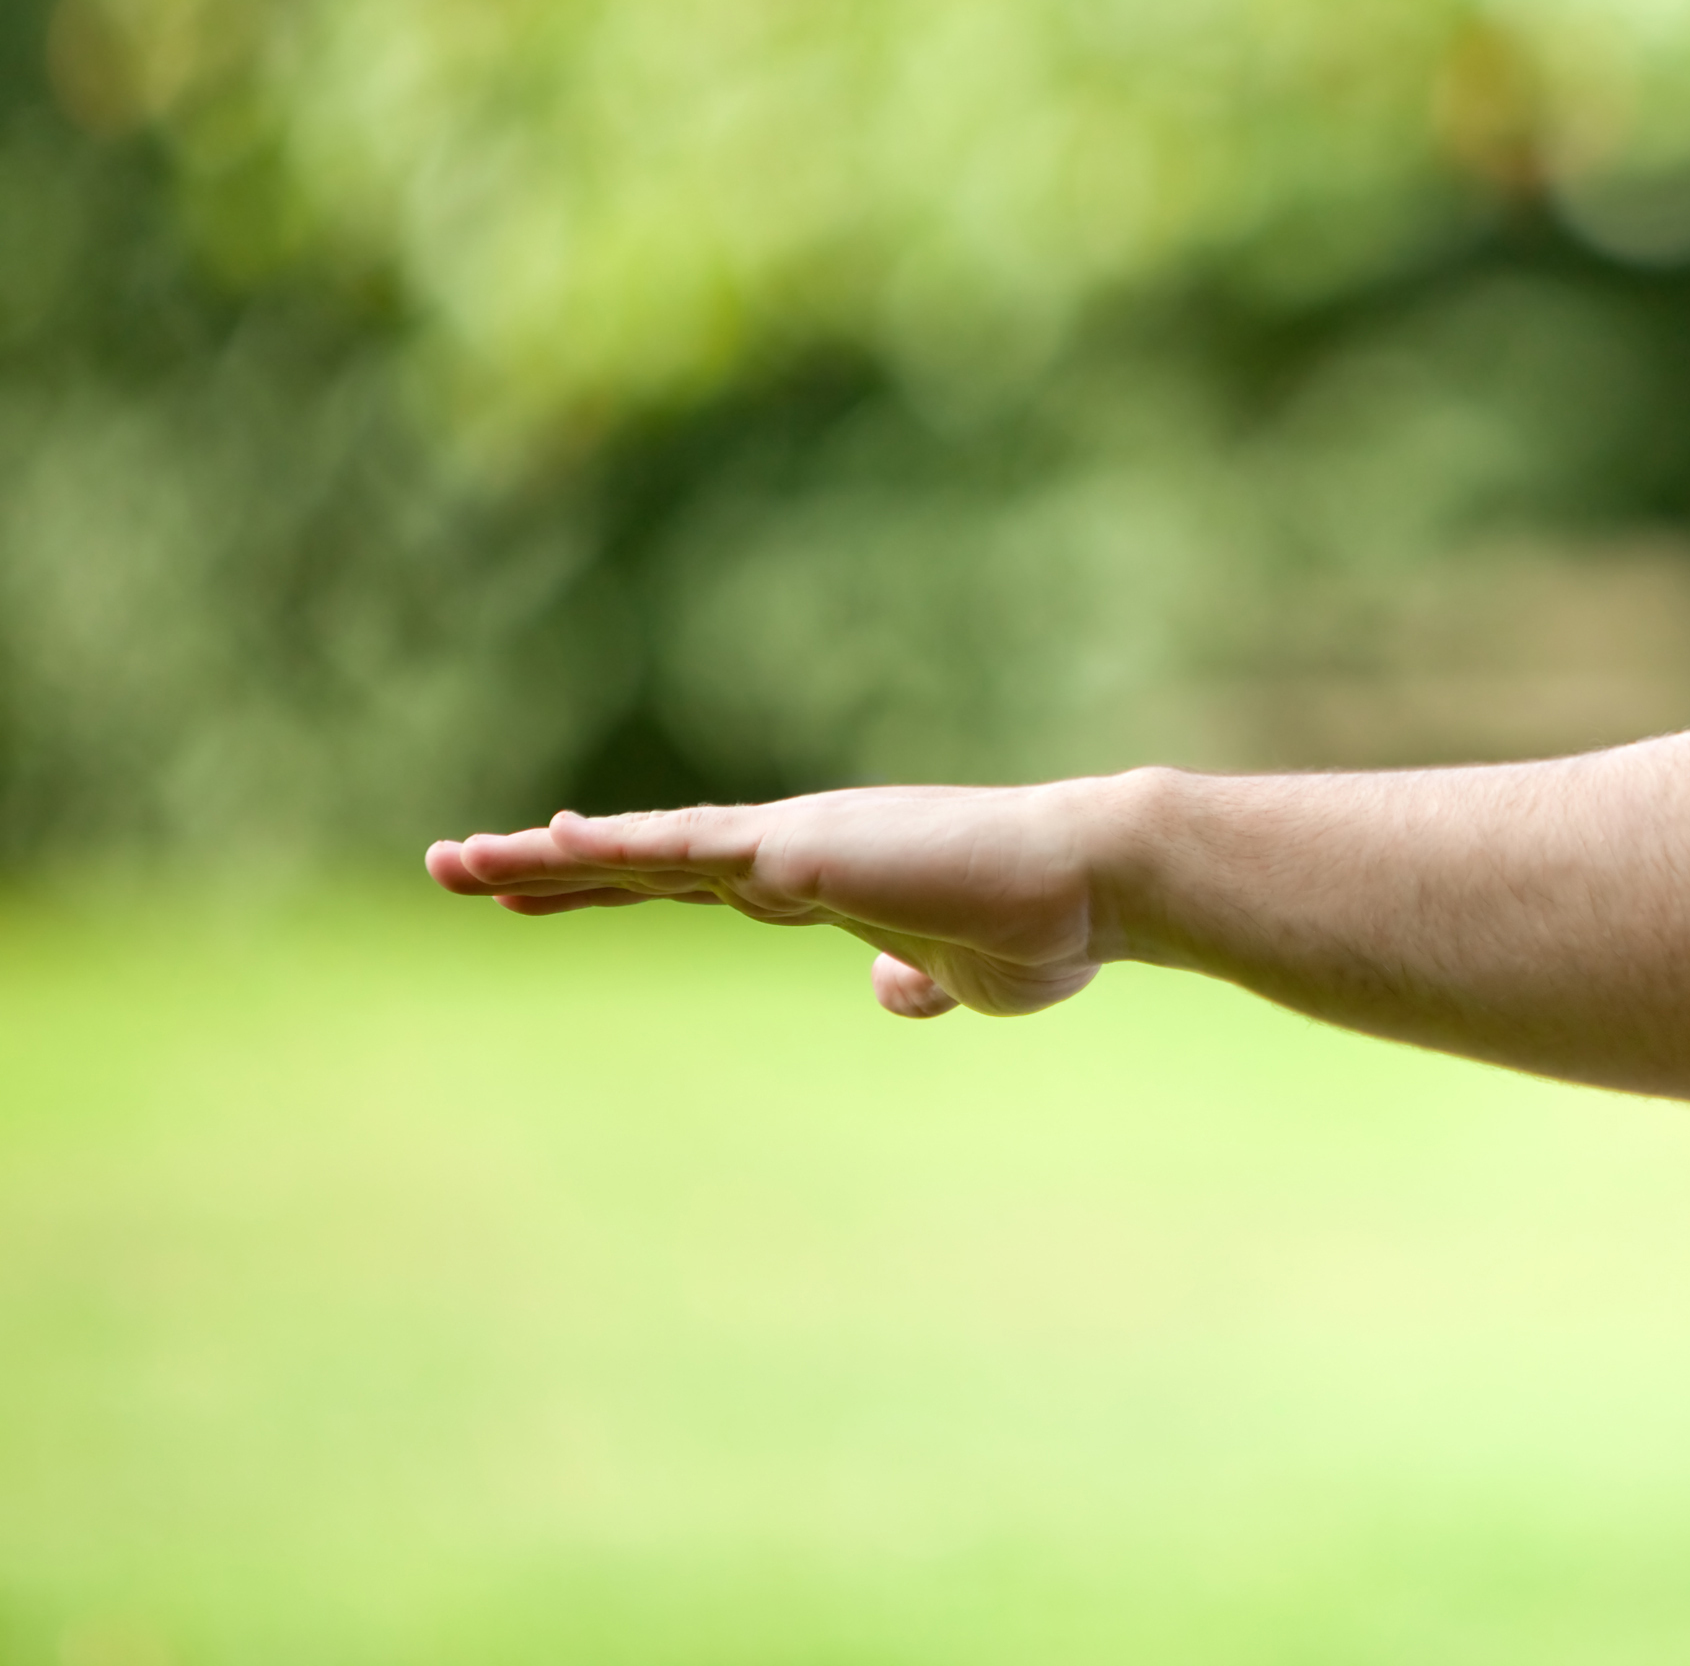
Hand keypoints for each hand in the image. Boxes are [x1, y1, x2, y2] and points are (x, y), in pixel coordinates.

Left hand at [425, 782, 1127, 1017]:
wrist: (1093, 881)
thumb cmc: (1047, 926)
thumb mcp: (968, 977)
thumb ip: (916, 979)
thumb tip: (884, 989)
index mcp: (825, 882)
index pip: (693, 878)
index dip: (613, 879)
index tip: (538, 882)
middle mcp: (795, 851)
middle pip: (644, 858)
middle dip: (548, 867)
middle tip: (452, 865)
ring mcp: (794, 845)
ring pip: (643, 849)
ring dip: (544, 857)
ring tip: (455, 861)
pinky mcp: (803, 851)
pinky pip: (686, 849)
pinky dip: (611, 847)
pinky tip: (547, 843)